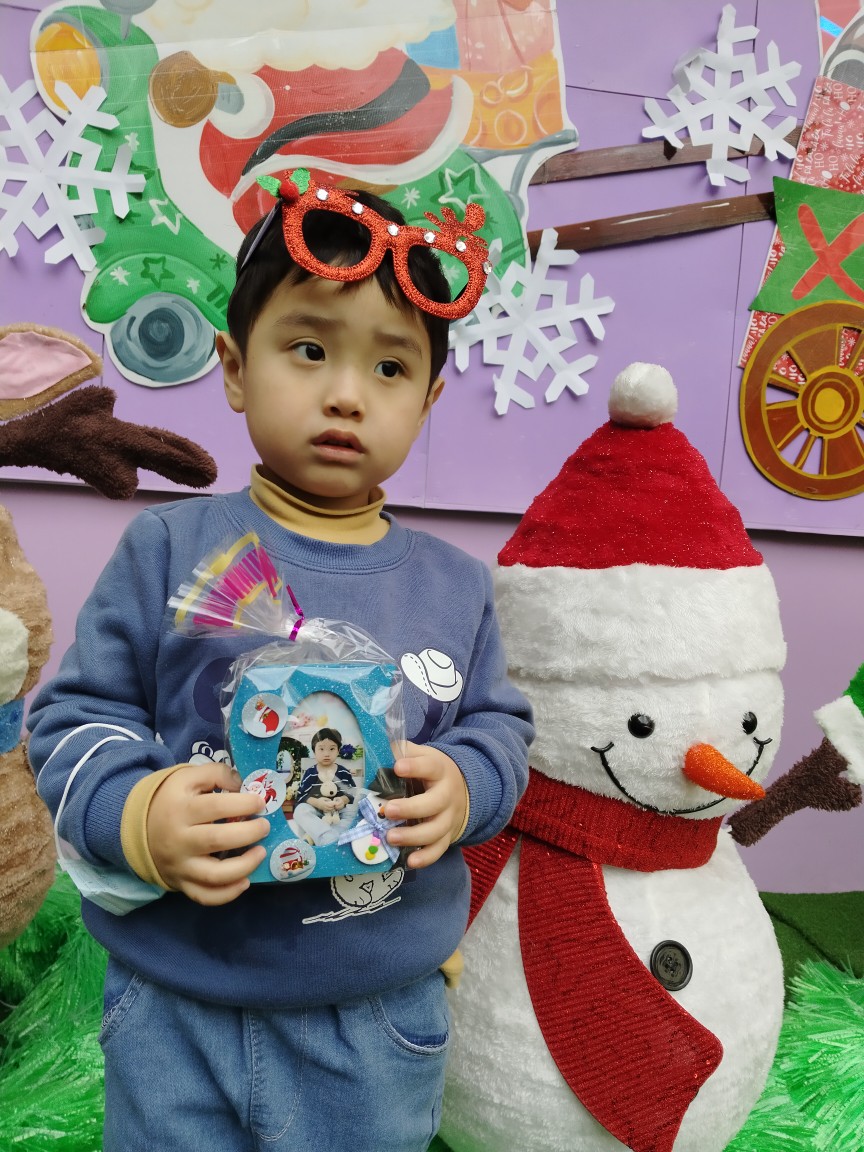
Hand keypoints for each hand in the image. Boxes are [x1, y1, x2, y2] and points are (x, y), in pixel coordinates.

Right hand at [147, 762, 269, 904]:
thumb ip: (216, 774)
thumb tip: (242, 784)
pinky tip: (245, 881)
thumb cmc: (171, 800)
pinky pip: (205, 896)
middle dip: (249, 833)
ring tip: (260, 852)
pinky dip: (227, 894)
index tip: (259, 802)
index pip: (215, 807)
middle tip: (264, 826)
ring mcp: (180, 866)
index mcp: (180, 810)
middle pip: (218, 840)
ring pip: (214, 875)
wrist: (138, 828)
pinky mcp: (182, 883)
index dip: (243, 804)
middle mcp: (179, 841)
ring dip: (244, 866)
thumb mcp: (187, 777)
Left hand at [382, 742, 467, 868]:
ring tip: (390, 837)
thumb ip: (402, 752)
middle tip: (387, 810)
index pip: (430, 766)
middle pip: (435, 803)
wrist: (461, 789)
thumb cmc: (430, 772)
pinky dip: (426, 857)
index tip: (398, 767)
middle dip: (411, 808)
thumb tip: (377, 748)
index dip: (415, 767)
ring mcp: (448, 818)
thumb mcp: (422, 756)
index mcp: (440, 770)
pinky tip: (409, 861)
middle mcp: (447, 795)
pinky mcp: (447, 837)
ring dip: (413, 836)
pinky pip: (439, 849)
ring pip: (436, 830)